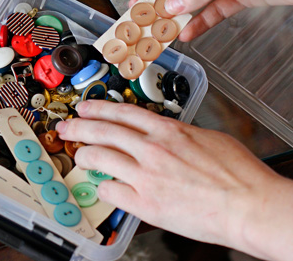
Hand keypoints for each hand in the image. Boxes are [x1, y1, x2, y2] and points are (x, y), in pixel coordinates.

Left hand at [56, 100, 292, 260]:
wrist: (249, 206)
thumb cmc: (238, 175)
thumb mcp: (207, 138)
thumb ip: (178, 134)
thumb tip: (163, 134)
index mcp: (168, 130)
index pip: (122, 112)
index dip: (98, 108)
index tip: (84, 108)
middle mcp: (151, 149)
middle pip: (102, 131)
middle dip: (78, 127)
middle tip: (66, 127)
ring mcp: (144, 176)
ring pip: (98, 158)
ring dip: (84, 155)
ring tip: (79, 156)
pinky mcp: (144, 203)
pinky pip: (109, 190)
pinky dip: (103, 187)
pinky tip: (103, 187)